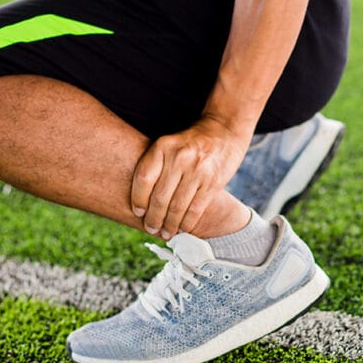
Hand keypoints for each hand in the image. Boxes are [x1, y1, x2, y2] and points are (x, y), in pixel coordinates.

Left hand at [130, 117, 250, 238]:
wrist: (224, 129)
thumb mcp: (170, 143)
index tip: (138, 212)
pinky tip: (182, 228)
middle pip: (160, 197)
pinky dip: (187, 222)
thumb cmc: (191, 141)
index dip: (138, 199)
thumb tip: (142, 200)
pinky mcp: (213, 182)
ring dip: (170, 225)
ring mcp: (198, 170)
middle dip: (153, 218)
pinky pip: (196, 208)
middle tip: (151, 229)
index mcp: (163, 146)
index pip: (144, 178)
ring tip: (166, 233)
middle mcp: (179, 158)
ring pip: (178, 206)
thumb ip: (156, 165)